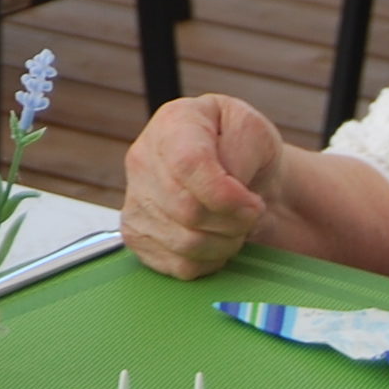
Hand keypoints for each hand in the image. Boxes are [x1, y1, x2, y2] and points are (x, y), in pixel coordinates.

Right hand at [120, 95, 285, 279]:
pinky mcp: (137, 234)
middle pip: (187, 210)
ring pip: (184, 242)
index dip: (225, 195)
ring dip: (224, 243)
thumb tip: (227, 188)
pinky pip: (178, 264)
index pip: (187, 165)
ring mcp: (135, 197)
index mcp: (173, 124)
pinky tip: (215, 238)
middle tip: (251, 213)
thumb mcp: (254, 131)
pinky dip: (208, 261)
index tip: (253, 202)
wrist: (237, 171)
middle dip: (234, 222)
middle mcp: (142, 158)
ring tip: (235, 224)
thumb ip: (241, 151)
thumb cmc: (246, 149)